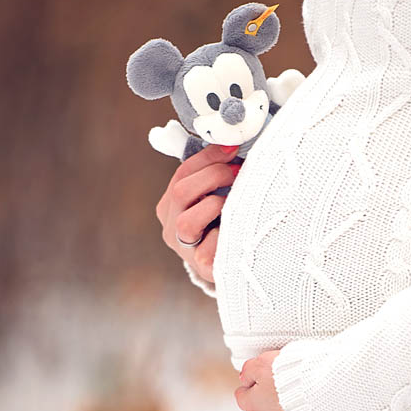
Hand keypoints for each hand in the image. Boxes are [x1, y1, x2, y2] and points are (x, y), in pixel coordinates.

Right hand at [155, 144, 240, 281]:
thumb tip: (234, 143)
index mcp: (171, 205)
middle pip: (181, 191)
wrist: (234, 264)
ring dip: (214, 206)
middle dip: (213, 176)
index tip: (234, 147)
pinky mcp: (201, 267)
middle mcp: (171, 226)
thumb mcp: (219, 195)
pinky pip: (206, 253)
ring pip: (185, 223)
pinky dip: (222, 241)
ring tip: (234, 204)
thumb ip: (219, 173)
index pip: (183, 172)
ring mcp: (183, 249)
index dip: (209, 156)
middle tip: (239, 174)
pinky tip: (235, 235)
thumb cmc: (227, 223)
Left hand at [234, 350, 341, 410]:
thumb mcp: (270, 360)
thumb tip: (244, 378)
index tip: (263, 383)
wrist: (338, 391)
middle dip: (265, 410)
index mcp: (256, 403)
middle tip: (280, 398)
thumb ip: (251, 369)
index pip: (244, 397)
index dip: (254, 387)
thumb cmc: (306, 373)